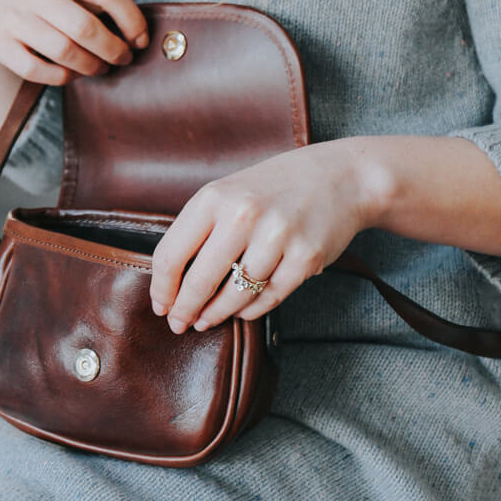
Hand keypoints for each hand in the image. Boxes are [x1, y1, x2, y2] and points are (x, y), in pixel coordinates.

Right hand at [0, 0, 149, 84]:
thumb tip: (138, 32)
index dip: (131, 19)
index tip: (141, 39)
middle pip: (86, 27)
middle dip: (113, 50)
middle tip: (123, 59)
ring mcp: (13, 18)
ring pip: (64, 51)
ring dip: (91, 66)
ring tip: (100, 68)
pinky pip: (38, 70)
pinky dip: (62, 77)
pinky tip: (71, 74)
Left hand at [149, 141, 376, 333]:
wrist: (340, 177)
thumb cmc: (276, 187)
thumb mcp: (230, 191)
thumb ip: (202, 228)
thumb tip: (172, 280)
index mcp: (215, 196)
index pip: (171, 253)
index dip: (162, 288)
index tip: (160, 305)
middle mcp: (244, 215)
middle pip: (200, 280)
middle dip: (185, 310)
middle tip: (179, 324)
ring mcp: (277, 237)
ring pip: (235, 295)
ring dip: (217, 314)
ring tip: (207, 320)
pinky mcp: (305, 258)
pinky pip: (268, 298)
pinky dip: (251, 311)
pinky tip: (241, 311)